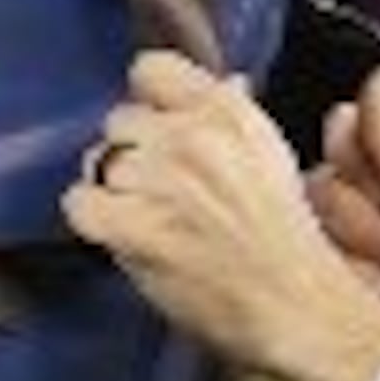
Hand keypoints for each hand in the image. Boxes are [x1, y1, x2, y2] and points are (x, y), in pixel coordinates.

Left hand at [67, 50, 379, 380]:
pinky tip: (125, 237)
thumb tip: (225, 80)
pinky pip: (78, 203)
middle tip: (164, 193)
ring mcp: (158, 181)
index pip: (151, 69)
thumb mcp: (274, 161)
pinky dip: (94, 222)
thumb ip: (235, 117)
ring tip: (154, 221)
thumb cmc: (286, 244)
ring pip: (97, 163)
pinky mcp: (131, 226)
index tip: (160, 126)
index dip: (149, 101)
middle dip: (133, 154)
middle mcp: (191, 138)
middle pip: (118, 121)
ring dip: (116, 191)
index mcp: (230, 115)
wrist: (301, 311)